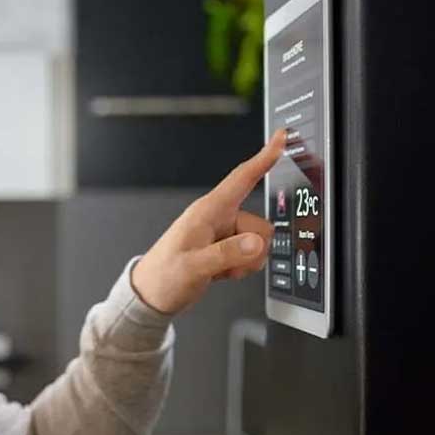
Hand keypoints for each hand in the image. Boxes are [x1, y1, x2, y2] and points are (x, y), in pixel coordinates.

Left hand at [130, 129, 286, 314]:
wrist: (153, 295)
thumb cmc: (163, 275)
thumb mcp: (193, 266)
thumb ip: (225, 255)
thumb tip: (254, 243)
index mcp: (207, 211)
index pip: (241, 178)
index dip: (263, 158)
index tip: (281, 139)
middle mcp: (218, 219)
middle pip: (260, 225)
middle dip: (251, 250)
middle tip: (225, 264)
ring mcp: (223, 235)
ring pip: (258, 243)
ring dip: (245, 262)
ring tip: (218, 269)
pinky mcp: (226, 250)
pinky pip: (251, 256)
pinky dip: (241, 268)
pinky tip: (221, 273)